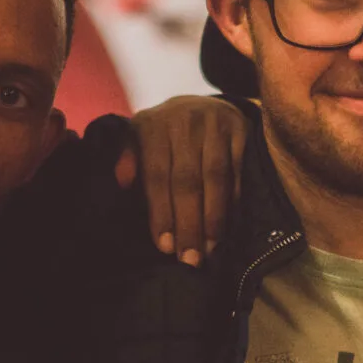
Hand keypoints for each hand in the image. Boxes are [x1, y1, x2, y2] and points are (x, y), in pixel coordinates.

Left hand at [115, 96, 248, 265]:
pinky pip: (238, 173)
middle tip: (190, 259)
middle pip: (187, 180)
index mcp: (153, 126)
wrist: (201, 104)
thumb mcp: (138, 138)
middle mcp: (184, 122)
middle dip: (189, 223)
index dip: (161, 213)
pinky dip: (234, 203)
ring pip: (216, 178)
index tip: (166, 247)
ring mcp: (215, 124)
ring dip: (214, 218)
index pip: (156, 175)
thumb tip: (121, 183)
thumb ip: (126, 159)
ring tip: (211, 249)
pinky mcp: (241, 130)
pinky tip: (228, 228)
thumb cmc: (163, 134)